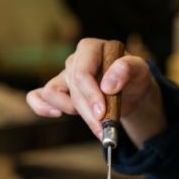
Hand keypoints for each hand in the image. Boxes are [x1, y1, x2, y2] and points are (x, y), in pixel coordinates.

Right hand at [26, 38, 165, 148]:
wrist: (131, 92)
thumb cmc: (134, 78)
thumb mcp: (140, 70)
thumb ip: (128, 69)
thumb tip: (108, 85)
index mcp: (91, 48)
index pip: (82, 72)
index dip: (91, 95)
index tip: (103, 113)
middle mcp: (75, 60)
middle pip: (72, 88)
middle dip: (88, 112)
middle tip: (104, 130)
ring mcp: (64, 75)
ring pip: (53, 94)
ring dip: (71, 111)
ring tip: (94, 122)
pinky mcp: (58, 91)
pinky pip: (38, 96)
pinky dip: (41, 106)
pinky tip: (57, 115)